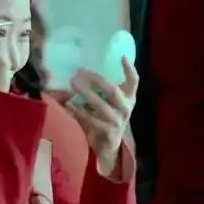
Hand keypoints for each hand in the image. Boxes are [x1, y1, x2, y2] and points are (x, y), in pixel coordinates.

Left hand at [67, 57, 137, 175]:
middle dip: (97, 80)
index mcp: (129, 98)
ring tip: (73, 84)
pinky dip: (79, 111)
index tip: (122, 57)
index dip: (130, 69)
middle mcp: (126, 108)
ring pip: (100, 105)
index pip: (134, 81)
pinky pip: (91, 119)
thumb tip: (83, 70)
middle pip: (113, 91)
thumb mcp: (112, 102)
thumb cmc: (109, 117)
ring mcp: (117, 121)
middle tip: (81, 72)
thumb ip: (105, 89)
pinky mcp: (107, 132)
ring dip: (85, 94)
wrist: (110, 145)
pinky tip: (69, 104)